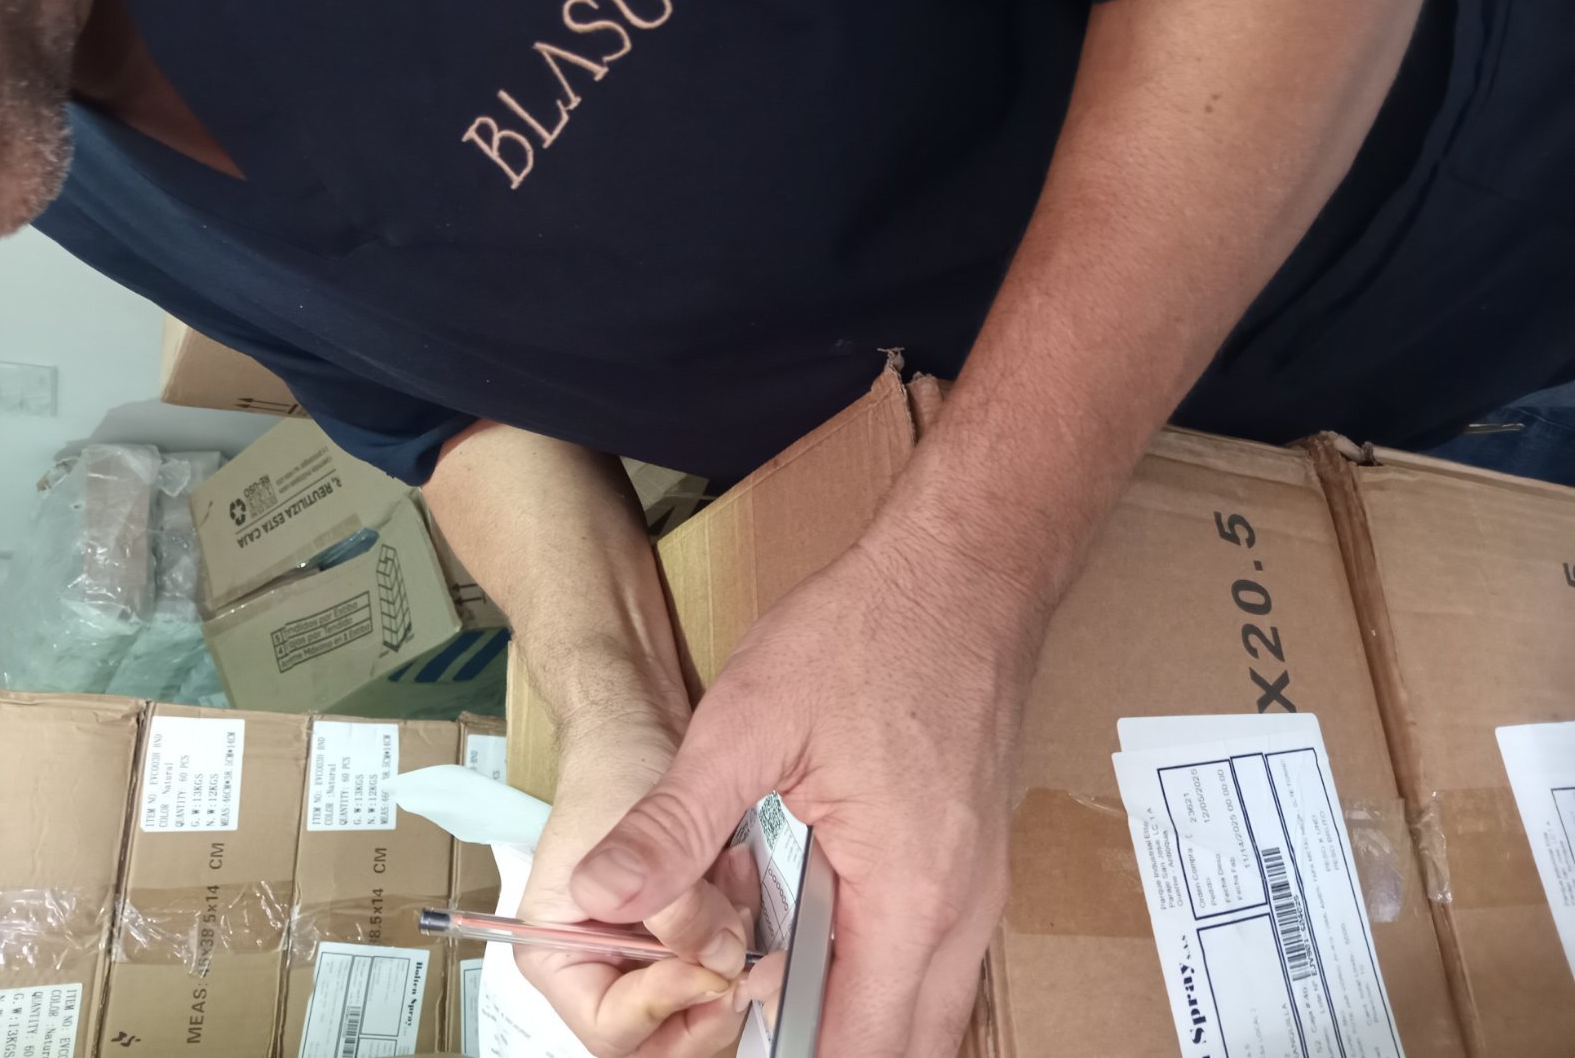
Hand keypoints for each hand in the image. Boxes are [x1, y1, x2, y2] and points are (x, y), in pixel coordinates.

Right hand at [518, 717, 764, 1057]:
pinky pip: (728, 960)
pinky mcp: (690, 933)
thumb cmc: (612, 767)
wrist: (641, 724)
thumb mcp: (632, 832)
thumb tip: (715, 958)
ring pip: (703, 1005)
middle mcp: (600, 965)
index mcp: (557, 955)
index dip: (666, 1005)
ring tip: (736, 883)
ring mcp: (649, 953)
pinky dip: (744, 925)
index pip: (611, 1028)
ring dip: (733, 954)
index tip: (708, 964)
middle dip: (708, 997)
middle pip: (661, 1035)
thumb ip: (671, 904)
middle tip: (746, 953)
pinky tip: (743, 874)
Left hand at [569, 522, 1035, 1055]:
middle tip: (742, 1004)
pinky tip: (816, 926)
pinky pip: (934, 957)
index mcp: (909, 895)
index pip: (855, 1046)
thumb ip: (675, 821)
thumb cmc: (871, 631)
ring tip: (769, 974)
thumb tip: (601, 892)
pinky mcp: (973, 859)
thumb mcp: (750, 720)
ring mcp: (978, 886)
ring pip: (925, 1006)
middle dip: (821, 1046)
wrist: (963, 569)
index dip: (784, 1056)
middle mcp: (961, 910)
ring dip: (852, 1012)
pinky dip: (877, 968)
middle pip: (901, 1043)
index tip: (722, 1024)